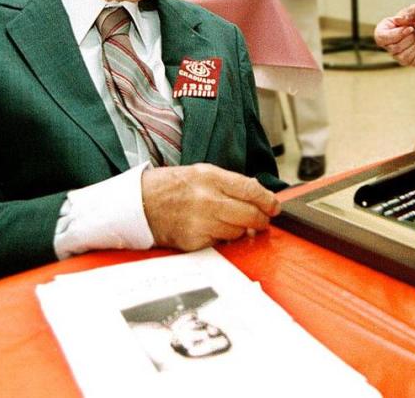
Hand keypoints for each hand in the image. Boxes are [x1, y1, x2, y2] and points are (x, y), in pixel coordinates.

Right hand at [141, 163, 280, 251]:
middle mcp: (208, 199)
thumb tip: (257, 191)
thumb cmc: (172, 186)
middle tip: (262, 220)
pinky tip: (213, 230)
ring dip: (240, 230)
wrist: (140, 204)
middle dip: (261, 219)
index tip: (275, 206)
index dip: (268, 200)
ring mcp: (201, 222)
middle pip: (250, 214)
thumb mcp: (202, 172)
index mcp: (211, 177)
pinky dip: (222, 239)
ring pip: (238, 232)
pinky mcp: (194, 241)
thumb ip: (230, 182)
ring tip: (231, 222)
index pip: (251, 190)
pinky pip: (221, 243)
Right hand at [373, 3, 414, 66]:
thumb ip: (409, 13)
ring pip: (404, 58)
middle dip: (410, 39)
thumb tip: (398, 19)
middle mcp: (390, 44)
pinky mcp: (412, 61)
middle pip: (393, 49)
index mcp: (386, 29)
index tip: (410, 28)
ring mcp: (400, 55)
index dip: (396, 35)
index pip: (381, 38)